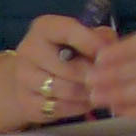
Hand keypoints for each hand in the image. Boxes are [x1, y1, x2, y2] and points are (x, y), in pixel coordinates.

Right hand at [0, 15, 114, 127]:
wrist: (33, 77)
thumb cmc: (68, 52)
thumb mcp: (85, 36)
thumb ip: (101, 38)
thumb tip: (113, 49)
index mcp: (45, 27)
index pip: (69, 32)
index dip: (93, 44)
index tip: (111, 55)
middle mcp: (28, 49)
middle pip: (69, 68)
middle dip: (94, 76)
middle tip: (110, 80)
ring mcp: (22, 77)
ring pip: (65, 90)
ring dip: (88, 93)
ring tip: (102, 91)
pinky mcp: (25, 102)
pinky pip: (58, 108)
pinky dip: (78, 107)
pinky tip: (87, 102)